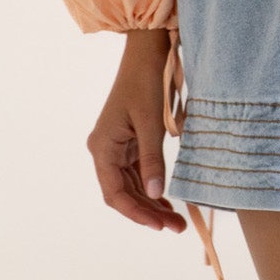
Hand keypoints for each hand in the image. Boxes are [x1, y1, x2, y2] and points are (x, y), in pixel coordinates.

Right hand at [86, 29, 189, 234]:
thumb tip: (156, 194)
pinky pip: (136, 172)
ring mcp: (115, 146)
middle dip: (147, 212)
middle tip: (176, 227)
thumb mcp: (152, 124)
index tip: (160, 226)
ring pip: (130, 185)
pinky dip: (150, 187)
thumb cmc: (146, 82)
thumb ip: (152, 160)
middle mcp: (104, 149)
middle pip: (123, 193)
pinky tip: (166, 200)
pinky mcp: (128, 141)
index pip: (115, 193)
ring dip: (151, 203)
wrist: (146, 52)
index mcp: (103, 147)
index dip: (136, 213)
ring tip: (176, 220)